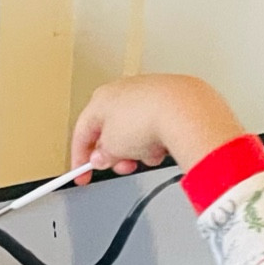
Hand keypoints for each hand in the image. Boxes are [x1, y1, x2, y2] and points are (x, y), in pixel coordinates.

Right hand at [70, 73, 244, 179]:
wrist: (183, 111)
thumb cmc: (146, 120)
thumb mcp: (112, 149)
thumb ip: (102, 155)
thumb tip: (102, 157)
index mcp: (101, 98)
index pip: (82, 131)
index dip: (80, 158)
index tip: (82, 174)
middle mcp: (122, 90)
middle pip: (110, 131)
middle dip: (115, 154)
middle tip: (120, 165)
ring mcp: (147, 92)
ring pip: (134, 130)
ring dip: (136, 149)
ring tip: (146, 155)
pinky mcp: (169, 98)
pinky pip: (154, 126)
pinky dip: (155, 139)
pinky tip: (161, 146)